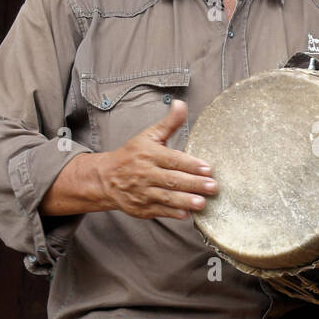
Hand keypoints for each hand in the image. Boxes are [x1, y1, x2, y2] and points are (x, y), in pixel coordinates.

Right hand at [98, 100, 217, 219]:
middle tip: (212, 187)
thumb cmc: (132, 155)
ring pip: (166, 197)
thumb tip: (181, 104)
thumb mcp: (149, 136)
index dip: (191, 164)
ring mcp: (142, 192)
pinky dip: (172, 213)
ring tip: (202, 203)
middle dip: (193, 184)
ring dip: (185, 201)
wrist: (105, 178)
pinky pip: (159, 211)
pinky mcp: (141, 207)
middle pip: (172, 179)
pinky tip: (186, 214)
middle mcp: (145, 173)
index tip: (208, 169)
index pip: (173, 159)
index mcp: (148, 154)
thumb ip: (169, 123)